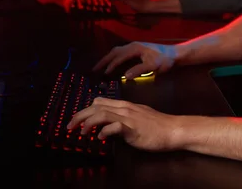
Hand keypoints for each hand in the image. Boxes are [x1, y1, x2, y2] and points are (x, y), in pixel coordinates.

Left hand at [67, 97, 181, 151]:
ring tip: (80, 132)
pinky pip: (114, 127)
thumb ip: (123, 117)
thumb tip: (109, 124)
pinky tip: (99, 139)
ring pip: (102, 114)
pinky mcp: (132, 128)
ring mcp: (128, 117)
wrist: (172, 129)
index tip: (76, 119)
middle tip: (69, 126)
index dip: (85, 110)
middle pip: (96, 106)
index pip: (99, 102)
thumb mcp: (137, 116)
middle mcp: (124, 108)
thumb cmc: (156, 125)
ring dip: (88, 123)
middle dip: (80, 115)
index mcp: (124, 105)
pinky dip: (104, 132)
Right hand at [94, 41, 176, 78]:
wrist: (174, 54)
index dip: (111, 65)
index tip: (104, 73)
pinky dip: (113, 57)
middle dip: (104, 60)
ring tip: (100, 66)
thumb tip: (125, 76)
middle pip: (114, 52)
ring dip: (108, 58)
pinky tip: (112, 63)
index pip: (119, 57)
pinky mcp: (136, 49)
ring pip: (116, 51)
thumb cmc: (164, 60)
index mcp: (134, 48)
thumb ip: (139, 70)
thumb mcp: (153, 66)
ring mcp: (134, 46)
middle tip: (94, 69)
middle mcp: (132, 45)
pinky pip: (121, 52)